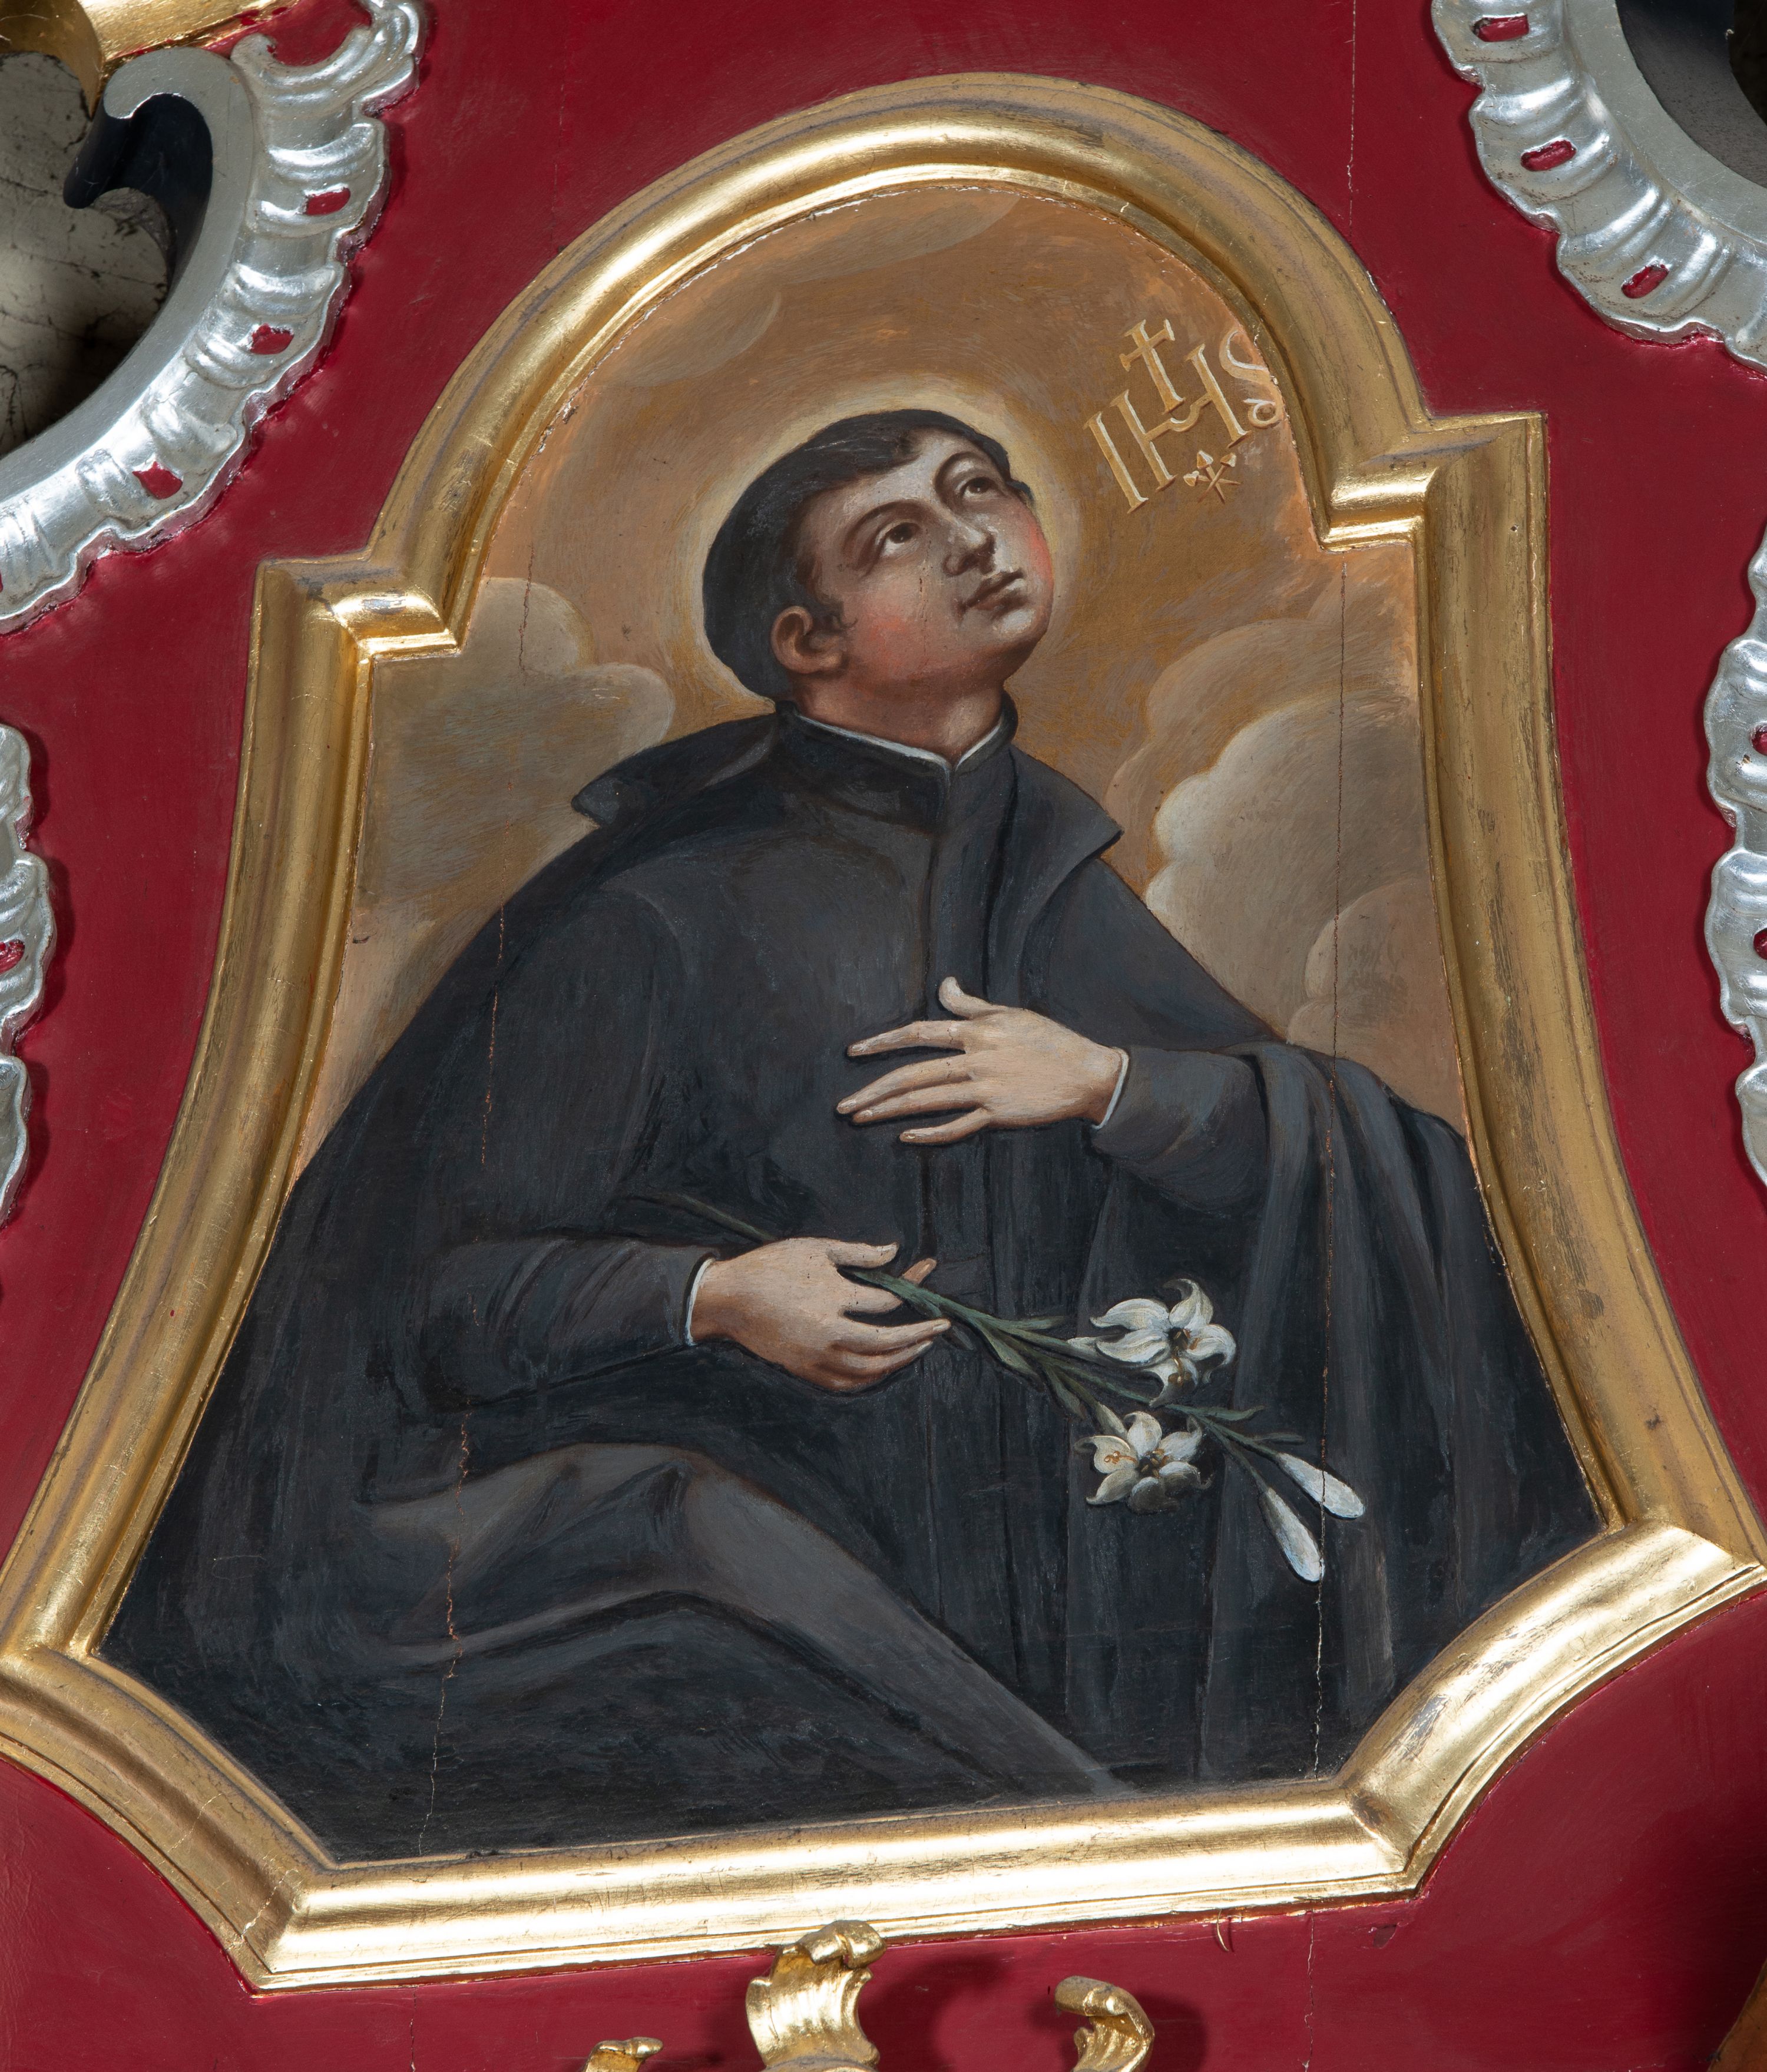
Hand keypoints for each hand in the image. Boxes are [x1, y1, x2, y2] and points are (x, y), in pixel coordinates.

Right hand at [692, 1240, 945, 1391]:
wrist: (728, 1298)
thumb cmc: (771, 1265)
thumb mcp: (815, 1249)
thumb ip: (858, 1253)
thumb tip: (894, 1251)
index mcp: (832, 1298)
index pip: (886, 1301)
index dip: (912, 1285)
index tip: (927, 1273)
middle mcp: (827, 1332)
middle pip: (886, 1342)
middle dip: (919, 1335)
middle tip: (941, 1327)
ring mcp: (815, 1356)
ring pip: (869, 1370)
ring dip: (900, 1360)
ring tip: (920, 1347)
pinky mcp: (804, 1370)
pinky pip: (845, 1383)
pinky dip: (869, 1379)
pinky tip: (883, 1367)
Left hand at [840, 977, 1124, 1144]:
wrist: (1088, 1074)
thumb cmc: (1049, 1041)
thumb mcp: (1009, 1013)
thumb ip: (970, 1005)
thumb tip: (944, 984)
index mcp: (976, 1032)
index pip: (918, 1033)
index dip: (882, 1041)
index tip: (853, 1051)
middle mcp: (975, 1060)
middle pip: (913, 1075)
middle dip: (873, 1090)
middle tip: (844, 1104)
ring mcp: (985, 1090)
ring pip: (926, 1101)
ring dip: (889, 1111)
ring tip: (861, 1117)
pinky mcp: (998, 1115)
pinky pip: (957, 1126)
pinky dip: (930, 1132)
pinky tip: (906, 1136)